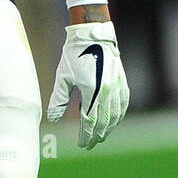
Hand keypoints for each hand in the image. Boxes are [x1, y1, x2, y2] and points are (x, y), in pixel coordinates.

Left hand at [47, 22, 129, 149]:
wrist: (93, 33)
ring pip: (115, 114)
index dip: (86, 135)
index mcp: (91, 90)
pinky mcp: (121, 81)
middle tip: (90, 144)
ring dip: (109, 128)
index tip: (82, 144)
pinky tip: (114, 121)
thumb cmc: (74, 54)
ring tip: (100, 136)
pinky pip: (123, 104)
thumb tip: (54, 119)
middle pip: (104, 121)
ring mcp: (116, 86)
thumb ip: (59, 100)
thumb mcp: (63, 77)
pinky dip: (118, 115)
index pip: (90, 120)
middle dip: (97, 135)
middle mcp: (106, 91)